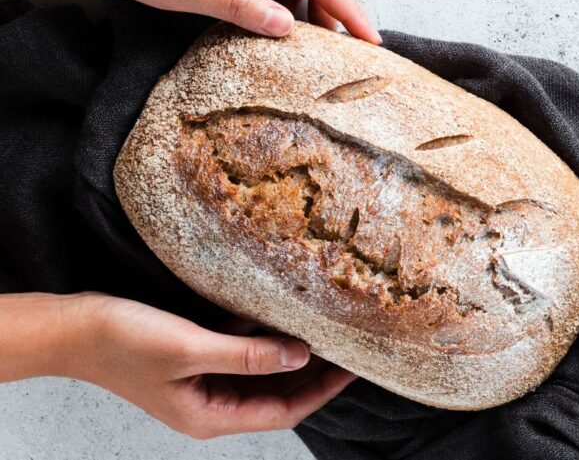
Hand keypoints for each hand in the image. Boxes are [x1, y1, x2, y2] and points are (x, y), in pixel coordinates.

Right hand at [57, 293, 354, 438]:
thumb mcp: (192, 348)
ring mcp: (202, 382)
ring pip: (261, 372)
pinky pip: (239, 352)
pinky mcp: (194, 359)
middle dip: (313, 372)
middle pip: (278, 393)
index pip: (284, 410)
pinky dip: (260, 337)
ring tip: (325, 329)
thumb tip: (302, 356)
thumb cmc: (123, 341)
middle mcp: (211, 405)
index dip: (322, 390)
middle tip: (348, 344)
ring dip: (289, 352)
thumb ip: (248, 355)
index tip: (354, 367)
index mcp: (211, 416)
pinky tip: (279, 316)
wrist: (71, 327)